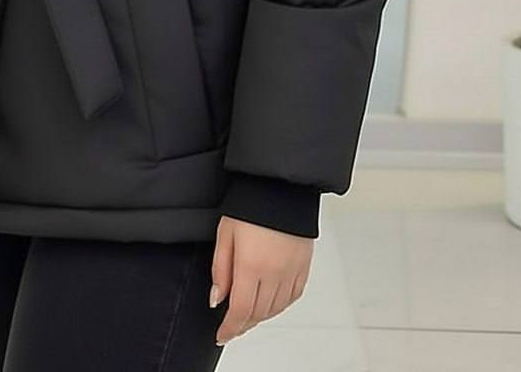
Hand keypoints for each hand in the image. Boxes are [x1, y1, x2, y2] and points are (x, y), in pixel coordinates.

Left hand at [210, 215, 312, 345]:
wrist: (280, 186)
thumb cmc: (250, 204)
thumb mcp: (225, 234)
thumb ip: (220, 269)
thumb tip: (217, 298)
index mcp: (251, 265)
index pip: (240, 311)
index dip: (229, 329)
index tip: (221, 335)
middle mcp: (274, 273)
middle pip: (258, 313)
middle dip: (242, 323)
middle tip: (231, 325)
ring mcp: (291, 272)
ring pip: (275, 309)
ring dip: (260, 316)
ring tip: (248, 313)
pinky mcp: (303, 267)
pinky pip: (292, 297)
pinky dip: (279, 305)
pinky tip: (270, 302)